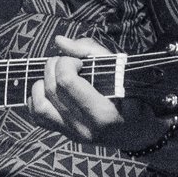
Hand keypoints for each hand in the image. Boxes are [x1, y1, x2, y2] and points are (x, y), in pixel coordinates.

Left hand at [26, 34, 164, 151]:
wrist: (141, 132)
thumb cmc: (137, 96)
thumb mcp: (122, 69)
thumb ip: (91, 51)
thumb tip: (59, 41)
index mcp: (104, 112)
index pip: (67, 81)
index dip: (67, 62)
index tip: (80, 62)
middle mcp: (86, 127)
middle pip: (52, 89)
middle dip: (54, 66)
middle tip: (68, 63)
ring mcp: (74, 134)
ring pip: (39, 105)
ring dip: (42, 83)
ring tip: (56, 76)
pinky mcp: (66, 135)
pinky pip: (38, 117)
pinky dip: (37, 99)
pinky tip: (49, 90)